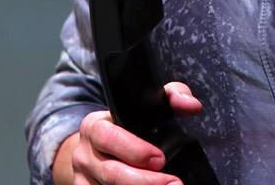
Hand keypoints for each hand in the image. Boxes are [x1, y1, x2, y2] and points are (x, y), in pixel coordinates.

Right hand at [52, 83, 202, 184]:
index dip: (133, 149)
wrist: (97, 150)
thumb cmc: (128, 125)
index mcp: (94, 126)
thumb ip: (172, 97)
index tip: (160, 159)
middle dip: (144, 181)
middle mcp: (84, 155)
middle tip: (173, 183)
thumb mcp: (146, 106)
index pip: (108, 137)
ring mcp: (82, 180)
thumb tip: (192, 105)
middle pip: (110, 172)